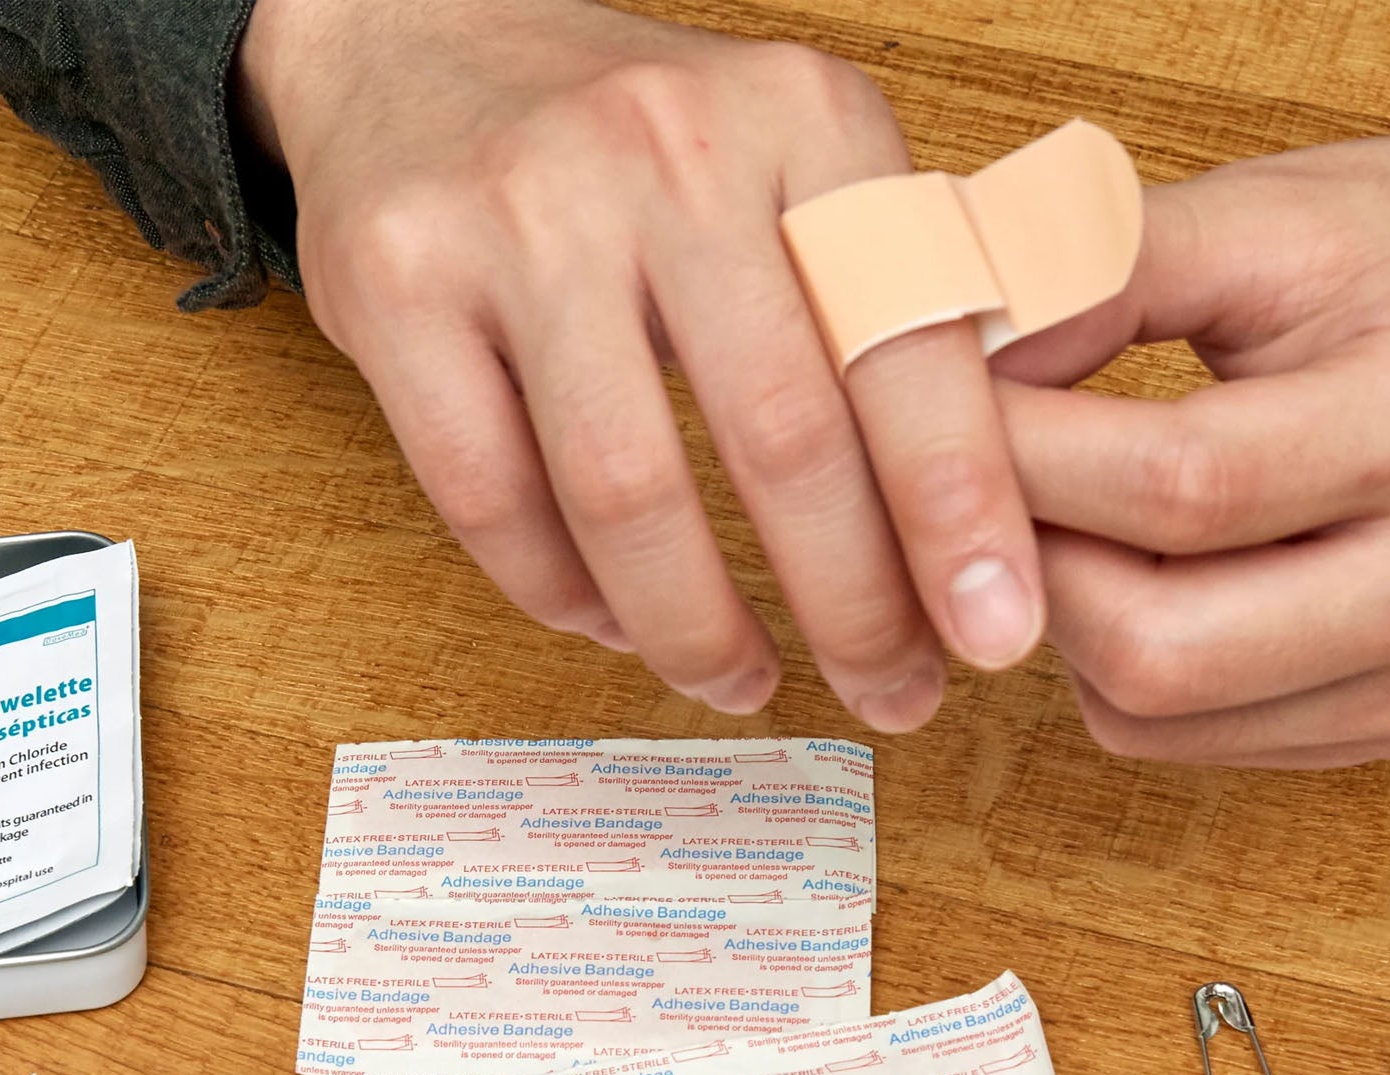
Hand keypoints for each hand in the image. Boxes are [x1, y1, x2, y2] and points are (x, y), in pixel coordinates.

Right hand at [235, 0, 1045, 721]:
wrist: (419, 37)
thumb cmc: (631, 148)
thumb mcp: (790, 163)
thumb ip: (882, 298)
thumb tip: (982, 510)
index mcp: (800, 121)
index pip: (909, 343)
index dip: (958, 510)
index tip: (992, 632)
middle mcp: (664, 151)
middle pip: (780, 437)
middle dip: (849, 604)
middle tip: (889, 695)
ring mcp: (518, 216)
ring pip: (625, 492)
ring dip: (695, 628)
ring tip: (740, 681)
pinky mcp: (396, 285)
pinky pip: (490, 499)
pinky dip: (562, 594)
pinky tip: (614, 621)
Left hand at [997, 135, 1389, 767]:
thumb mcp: (1289, 221)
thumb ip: (1110, 270)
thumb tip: (950, 344)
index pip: (1170, 486)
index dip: (1016, 461)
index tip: (928, 415)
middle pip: (1147, 641)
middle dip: (1024, 564)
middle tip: (978, 484)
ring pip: (1148, 709)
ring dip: (1060, 623)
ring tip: (1062, 517)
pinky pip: (1187, 738)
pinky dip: (1117, 669)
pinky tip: (1133, 574)